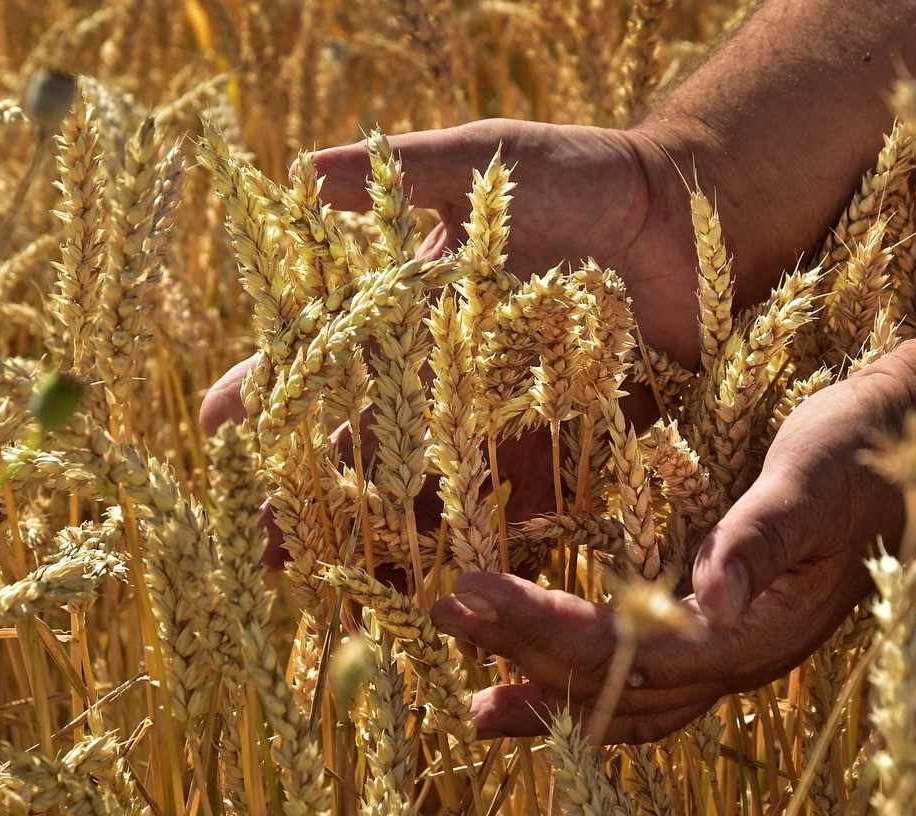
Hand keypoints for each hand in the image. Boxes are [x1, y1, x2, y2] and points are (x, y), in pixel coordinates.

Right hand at [199, 118, 703, 541]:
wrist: (696, 215)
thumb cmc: (588, 176)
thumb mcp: (492, 163)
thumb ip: (412, 171)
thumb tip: (306, 170)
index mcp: (420, 310)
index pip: (332, 355)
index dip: (275, 390)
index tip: (219, 430)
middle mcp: (455, 374)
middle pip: (372, 441)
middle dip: (318, 493)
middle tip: (263, 547)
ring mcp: (511, 417)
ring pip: (436, 488)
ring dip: (391, 537)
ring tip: (342, 586)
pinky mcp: (574, 446)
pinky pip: (526, 503)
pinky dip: (490, 543)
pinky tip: (453, 585)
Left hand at [431, 340, 915, 741]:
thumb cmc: (864, 451)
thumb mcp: (810, 480)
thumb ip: (759, 539)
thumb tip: (709, 601)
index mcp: (760, 632)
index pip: (631, 651)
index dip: (546, 630)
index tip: (470, 593)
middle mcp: (745, 657)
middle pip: (620, 689)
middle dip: (527, 658)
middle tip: (445, 615)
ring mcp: (739, 647)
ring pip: (635, 704)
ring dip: (554, 698)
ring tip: (479, 706)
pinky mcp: (729, 623)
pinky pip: (652, 680)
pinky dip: (594, 686)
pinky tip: (548, 678)